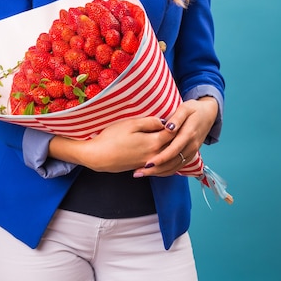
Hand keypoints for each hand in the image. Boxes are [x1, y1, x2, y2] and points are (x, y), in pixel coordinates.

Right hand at [50, 116, 172, 172]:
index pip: (173, 132)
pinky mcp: (142, 166)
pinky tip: (164, 147)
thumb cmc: (112, 137)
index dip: (177, 123)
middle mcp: (155, 154)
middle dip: (179, 135)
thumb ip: (149, 122)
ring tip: (176, 136)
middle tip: (182, 124)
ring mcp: (149, 162)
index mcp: (154, 142)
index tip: (179, 114)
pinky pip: (160, 160)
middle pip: (173, 145)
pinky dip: (165, 154)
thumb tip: (164, 121)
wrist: (99, 157)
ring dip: (173, 146)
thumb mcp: (131, 124)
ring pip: (168, 154)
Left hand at [133, 97, 218, 177]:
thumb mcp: (185, 108)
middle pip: (173, 162)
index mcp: (189, 134)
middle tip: (139, 172)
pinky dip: (166, 171)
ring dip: (159, 172)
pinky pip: (178, 166)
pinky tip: (154, 171)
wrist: (208, 114)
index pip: (173, 150)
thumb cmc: (194, 109)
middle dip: (156, 169)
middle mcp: (191, 146)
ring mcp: (192, 152)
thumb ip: (177, 118)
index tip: (147, 163)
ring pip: (175, 167)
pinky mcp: (191, 154)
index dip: (161, 158)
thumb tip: (168, 128)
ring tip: (142, 174)